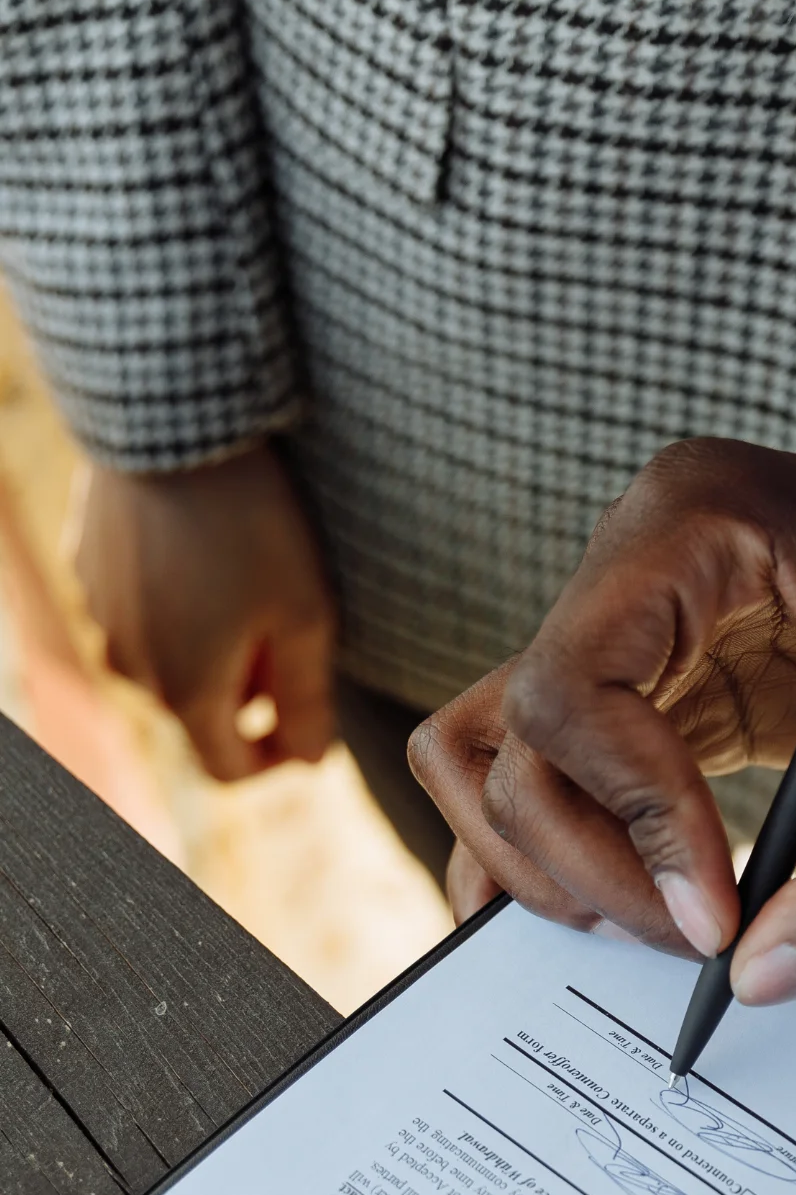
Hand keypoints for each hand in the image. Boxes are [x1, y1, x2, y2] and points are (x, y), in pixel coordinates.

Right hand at [76, 441, 337, 779]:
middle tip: (289, 635)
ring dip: (209, 649)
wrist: (168, 424)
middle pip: (198, 713)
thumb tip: (311, 759)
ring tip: (250, 588)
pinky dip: (175, 606)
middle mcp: (131, 669)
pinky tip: (206, 554)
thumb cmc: (250, 523)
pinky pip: (138, 612)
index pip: (228, 770)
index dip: (274, 761)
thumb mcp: (305, 616)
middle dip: (247, 693)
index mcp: (186, 692)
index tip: (305, 726)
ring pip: (166, 662)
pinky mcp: (85, 570)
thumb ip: (309, 702)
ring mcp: (99, 618)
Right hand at [409, 438, 795, 992]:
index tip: (719, 919)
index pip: (575, 690)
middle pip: (517, 738)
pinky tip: (618, 926)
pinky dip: (565, 855)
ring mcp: (637, 626)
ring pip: (499, 757)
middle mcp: (638, 562)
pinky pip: (554, 773)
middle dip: (590, 866)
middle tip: (696, 951)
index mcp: (697, 524)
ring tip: (656, 937)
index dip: (633, 822)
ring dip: (548, 864)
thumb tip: (762, 981)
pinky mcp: (658, 690)